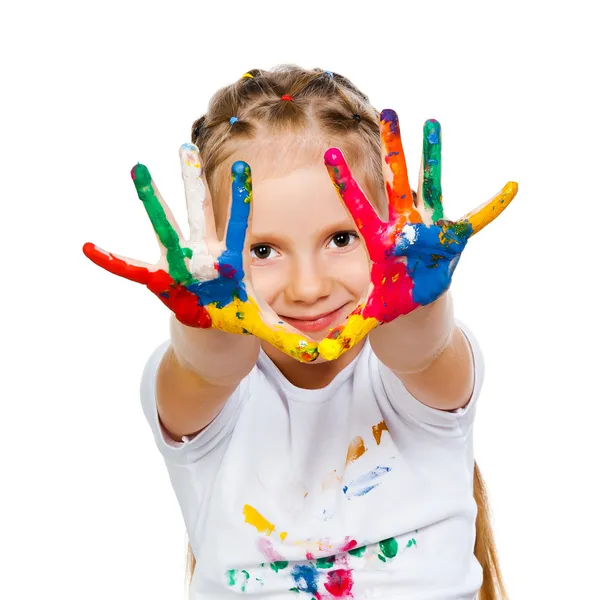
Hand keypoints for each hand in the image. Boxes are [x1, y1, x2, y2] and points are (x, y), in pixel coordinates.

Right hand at [83, 143, 318, 361]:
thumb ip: (289, 335)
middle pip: (199, 212)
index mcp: (231, 258)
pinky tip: (89, 247)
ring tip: (138, 168)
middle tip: (184, 146)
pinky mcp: (159, 280)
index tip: (245, 167)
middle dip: (192, 181)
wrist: (213, 327)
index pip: (239, 224)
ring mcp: (179, 263)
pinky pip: (131, 271)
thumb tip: (322, 353)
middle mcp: (203, 253)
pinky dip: (112, 262)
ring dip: (152, 201)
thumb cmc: (239, 315)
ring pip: (164, 226)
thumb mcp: (263, 324)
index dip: (241, 199)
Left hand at [318, 110, 517, 359]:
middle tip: (390, 112)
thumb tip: (323, 349)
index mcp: (380, 243)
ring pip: (431, 188)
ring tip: (433, 122)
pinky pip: (478, 222)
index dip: (345, 183)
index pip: (359, 208)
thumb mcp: (371, 316)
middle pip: (397, 183)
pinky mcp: (453, 242)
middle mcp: (404, 228)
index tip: (328, 153)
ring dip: (433, 158)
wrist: (415, 313)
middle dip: (394, 150)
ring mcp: (429, 231)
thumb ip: (352, 327)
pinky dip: (493, 208)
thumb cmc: (389, 309)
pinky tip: (511, 187)